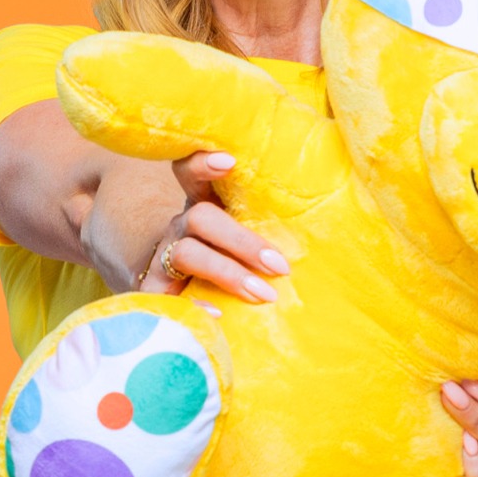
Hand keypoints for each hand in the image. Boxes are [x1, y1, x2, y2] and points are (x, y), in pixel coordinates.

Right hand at [133, 149, 289, 304]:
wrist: (187, 300)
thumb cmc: (235, 262)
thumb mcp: (250, 236)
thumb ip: (270, 227)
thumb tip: (322, 227)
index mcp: (203, 204)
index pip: (191, 172)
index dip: (202, 164)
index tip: (230, 161)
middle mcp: (181, 226)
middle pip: (201, 217)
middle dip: (242, 241)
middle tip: (279, 266)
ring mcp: (164, 257)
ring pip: (186, 253)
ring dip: (228, 273)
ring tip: (263, 294)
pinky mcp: (155, 291)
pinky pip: (166, 296)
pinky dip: (194, 305)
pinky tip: (217, 315)